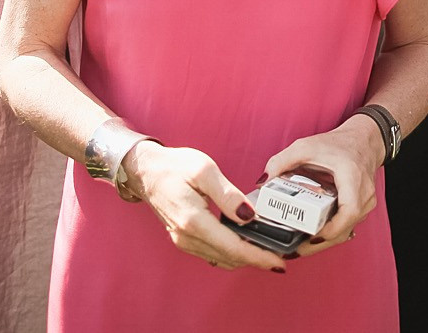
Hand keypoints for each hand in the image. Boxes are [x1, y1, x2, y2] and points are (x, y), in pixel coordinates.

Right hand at [122, 142, 284, 272]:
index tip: (280, 262)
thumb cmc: (174, 166)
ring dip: (245, 258)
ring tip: (268, 251)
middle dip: (257, 259)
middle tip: (281, 256)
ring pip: (221, 259)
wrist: (145, 170)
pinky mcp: (183, 239)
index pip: (234, 248)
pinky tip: (245, 243)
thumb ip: (228, 195)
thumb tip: (250, 216)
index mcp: (193, 221)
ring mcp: (183, 240)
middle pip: (230, 258)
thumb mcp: (204, 170)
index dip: (259, 257)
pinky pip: (212, 253)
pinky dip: (231, 253)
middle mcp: (187, 237)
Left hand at [264, 117, 384, 254]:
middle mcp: (364, 193)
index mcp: (352, 176)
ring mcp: (366, 203)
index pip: (350, 210)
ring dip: (324, 242)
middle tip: (295, 251)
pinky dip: (330, 234)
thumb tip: (262, 182)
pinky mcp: (363, 209)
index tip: (312, 236)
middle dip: (320, 244)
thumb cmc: (337, 144)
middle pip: (345, 228)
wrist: (363, 142)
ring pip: (346, 231)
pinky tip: (311, 238)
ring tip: (298, 247)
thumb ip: (281, 161)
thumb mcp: (305, 146)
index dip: (332, 228)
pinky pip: (347, 227)